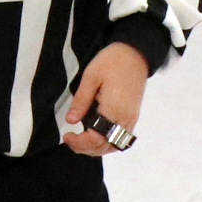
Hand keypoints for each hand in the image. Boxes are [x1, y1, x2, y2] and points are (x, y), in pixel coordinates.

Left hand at [63, 42, 149, 156]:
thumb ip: (81, 100)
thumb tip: (71, 121)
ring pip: (114, 146)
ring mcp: (131, 119)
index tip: (66, 135)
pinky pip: (120, 138)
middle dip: (85, 148)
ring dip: (96, 149)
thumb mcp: (91, 77)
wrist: (135, 53)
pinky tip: (94, 136)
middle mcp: (125, 119)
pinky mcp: (133, 116)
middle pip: (105, 147)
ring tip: (80, 140)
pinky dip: (106, 143)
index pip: (96, 139)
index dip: (79, 142)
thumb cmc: (112, 61)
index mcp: (114, 110)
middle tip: (70, 139)